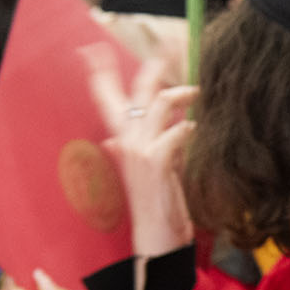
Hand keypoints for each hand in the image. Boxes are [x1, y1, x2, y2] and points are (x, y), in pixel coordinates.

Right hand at [84, 48, 195, 258]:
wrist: (155, 240)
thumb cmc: (156, 207)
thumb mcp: (150, 173)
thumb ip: (146, 149)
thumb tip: (136, 134)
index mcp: (122, 144)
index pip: (107, 101)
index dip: (100, 74)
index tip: (92, 49)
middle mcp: (127, 144)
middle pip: (134, 94)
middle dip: (150, 69)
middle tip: (167, 52)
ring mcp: (140, 152)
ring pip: (158, 105)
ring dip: (180, 93)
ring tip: (197, 92)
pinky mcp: (157, 164)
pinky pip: (174, 133)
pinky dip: (186, 128)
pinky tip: (193, 130)